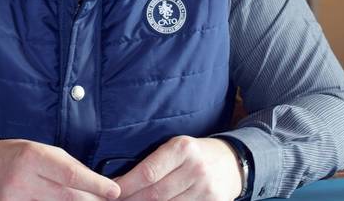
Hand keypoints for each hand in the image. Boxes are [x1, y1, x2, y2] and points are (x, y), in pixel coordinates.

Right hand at [0, 139, 120, 199]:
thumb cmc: (17, 156)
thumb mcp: (43, 151)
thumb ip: (69, 167)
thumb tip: (99, 184)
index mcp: (33, 157)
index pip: (69, 174)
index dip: (95, 184)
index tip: (114, 191)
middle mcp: (21, 179)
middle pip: (66, 198)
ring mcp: (12, 200)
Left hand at [115, 136, 242, 200]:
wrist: (231, 161)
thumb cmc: (194, 154)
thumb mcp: (175, 147)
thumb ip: (152, 162)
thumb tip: (120, 181)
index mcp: (182, 149)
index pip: (147, 172)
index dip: (127, 186)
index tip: (112, 192)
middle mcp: (196, 168)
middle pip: (155, 194)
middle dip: (132, 200)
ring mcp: (206, 189)